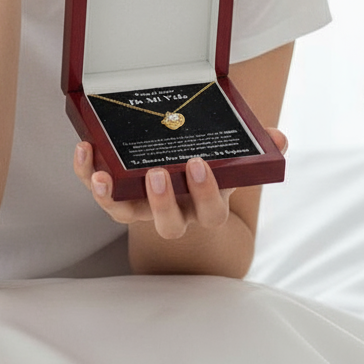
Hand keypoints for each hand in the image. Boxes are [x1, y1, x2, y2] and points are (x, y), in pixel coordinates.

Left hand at [73, 129, 287, 240]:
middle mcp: (175, 212)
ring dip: (112, 198)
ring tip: (102, 175)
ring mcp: (143, 207)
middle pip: (169, 224)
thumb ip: (254, 148)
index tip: (198, 165)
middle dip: (162, 202)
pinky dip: (86, 172)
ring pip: (125, 214)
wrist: (183, 176)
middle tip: (157, 174)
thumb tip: (280, 139)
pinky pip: (99, 190)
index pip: (211, 211)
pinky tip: (84, 149)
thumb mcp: (233, 157)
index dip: (205, 192)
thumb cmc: (209, 163)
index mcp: (206, 203)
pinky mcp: (115, 194)